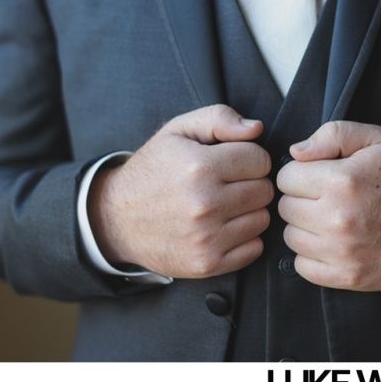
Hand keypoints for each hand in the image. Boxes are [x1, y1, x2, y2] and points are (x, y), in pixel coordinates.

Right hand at [89, 104, 273, 277]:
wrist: (115, 218)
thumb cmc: (152, 172)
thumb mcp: (178, 131)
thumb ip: (219, 118)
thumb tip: (255, 128)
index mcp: (199, 167)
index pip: (260, 160)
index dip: (249, 159)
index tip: (233, 163)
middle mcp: (204, 204)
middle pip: (265, 191)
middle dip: (251, 184)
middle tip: (227, 185)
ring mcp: (206, 237)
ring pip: (263, 219)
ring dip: (249, 212)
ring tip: (223, 206)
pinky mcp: (207, 263)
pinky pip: (255, 248)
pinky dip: (244, 239)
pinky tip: (222, 228)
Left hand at [276, 121, 380, 290]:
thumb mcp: (378, 140)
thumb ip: (334, 134)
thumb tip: (297, 153)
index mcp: (342, 181)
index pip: (286, 177)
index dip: (302, 173)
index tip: (320, 176)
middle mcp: (338, 218)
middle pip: (285, 208)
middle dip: (302, 199)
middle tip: (328, 198)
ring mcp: (342, 252)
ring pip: (291, 237)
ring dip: (305, 227)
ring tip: (332, 219)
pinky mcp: (347, 276)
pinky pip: (303, 266)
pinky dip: (312, 255)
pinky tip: (332, 243)